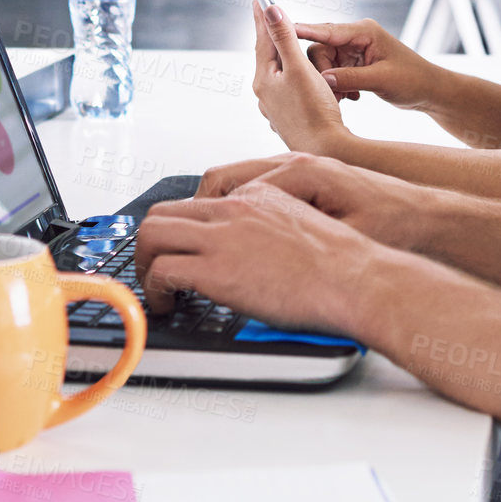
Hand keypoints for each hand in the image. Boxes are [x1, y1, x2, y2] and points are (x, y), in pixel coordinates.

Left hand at [135, 181, 370, 329]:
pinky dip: (154, 291)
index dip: (183, 229)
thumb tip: (260, 251)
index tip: (183, 251)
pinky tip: (169, 306)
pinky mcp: (216, 270)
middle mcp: (236, 208)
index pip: (200, 201)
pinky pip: (162, 271)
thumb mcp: (305, 226)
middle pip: (164, 212)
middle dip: (150, 244)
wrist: (355, 278)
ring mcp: (223, 237)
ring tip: (157, 291)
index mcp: (260, 195)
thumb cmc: (343, 263)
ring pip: (152, 234)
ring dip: (145, 264)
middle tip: (156, 270)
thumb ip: (273, 228)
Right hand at [202, 151, 434, 252]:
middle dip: (197, 214)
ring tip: (202, 248)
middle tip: (179, 248)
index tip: (180, 247)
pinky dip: (240, 214)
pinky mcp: (306, 185)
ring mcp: (299, 172)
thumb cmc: (394, 222)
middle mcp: (295, 163)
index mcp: (299, 170)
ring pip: (238, 186)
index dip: (198, 219)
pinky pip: (258, 193)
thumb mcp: (341, 234)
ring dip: (218, 213)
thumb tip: (247, 236)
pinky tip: (239, 243)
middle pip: (223, 180)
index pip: (223, 187)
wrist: (427, 218)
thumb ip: (291, 232)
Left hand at [252, 1, 353, 157]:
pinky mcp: (288, 117)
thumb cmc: (314, 110)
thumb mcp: (299, 68)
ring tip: (285, 45)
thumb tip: (270, 10)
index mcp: (264, 79)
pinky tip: (300, 79)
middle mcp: (265, 94)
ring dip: (284, 58)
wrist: (325, 149)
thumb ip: (285, 38)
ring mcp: (275, 107)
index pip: (262, 40)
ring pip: (278, 74)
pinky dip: (293, 77)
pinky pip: (288, 89)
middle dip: (271, 37)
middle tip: (269, 17)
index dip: (262, 18)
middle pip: (268, 57)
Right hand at [293, 16, 434, 109]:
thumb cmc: (413, 80)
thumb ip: (352, 78)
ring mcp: (355, 50)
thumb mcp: (382, 80)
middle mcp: (356, 37)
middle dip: (320, 71)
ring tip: (343, 98)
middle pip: (320, 48)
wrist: (429, 91)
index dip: (303, 31)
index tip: (283, 30)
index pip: (327, 30)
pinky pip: (333, 72)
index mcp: (364, 31)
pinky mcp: (354, 63)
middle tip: (331, 93)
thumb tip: (324, 79)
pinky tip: (349, 98)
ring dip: (329, 81)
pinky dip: (336, 85)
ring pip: (324, 62)